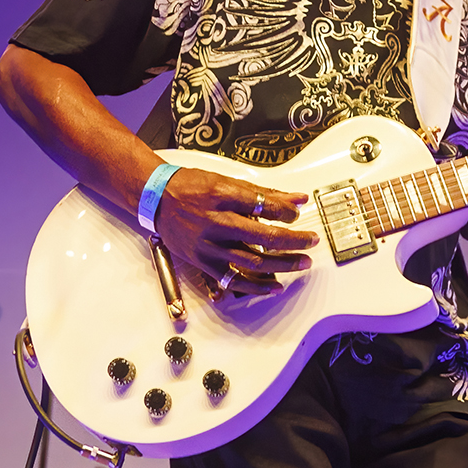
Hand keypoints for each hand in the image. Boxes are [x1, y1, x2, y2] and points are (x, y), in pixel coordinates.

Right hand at [155, 168, 317, 295]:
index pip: (265, 206)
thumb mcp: (227, 181)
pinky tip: (274, 286)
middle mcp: (216, 223)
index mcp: (223, 197)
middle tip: (310, 241)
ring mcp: (209, 246)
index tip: (297, 213)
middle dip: (293, 241)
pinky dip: (256, 286)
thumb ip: (264, 193)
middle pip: (263, 237)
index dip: (287, 212)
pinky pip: (233, 280)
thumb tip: (296, 199)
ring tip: (302, 262)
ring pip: (252, 261)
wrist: (157, 199)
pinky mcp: (203, 263)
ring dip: (282, 264)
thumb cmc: (191, 187)